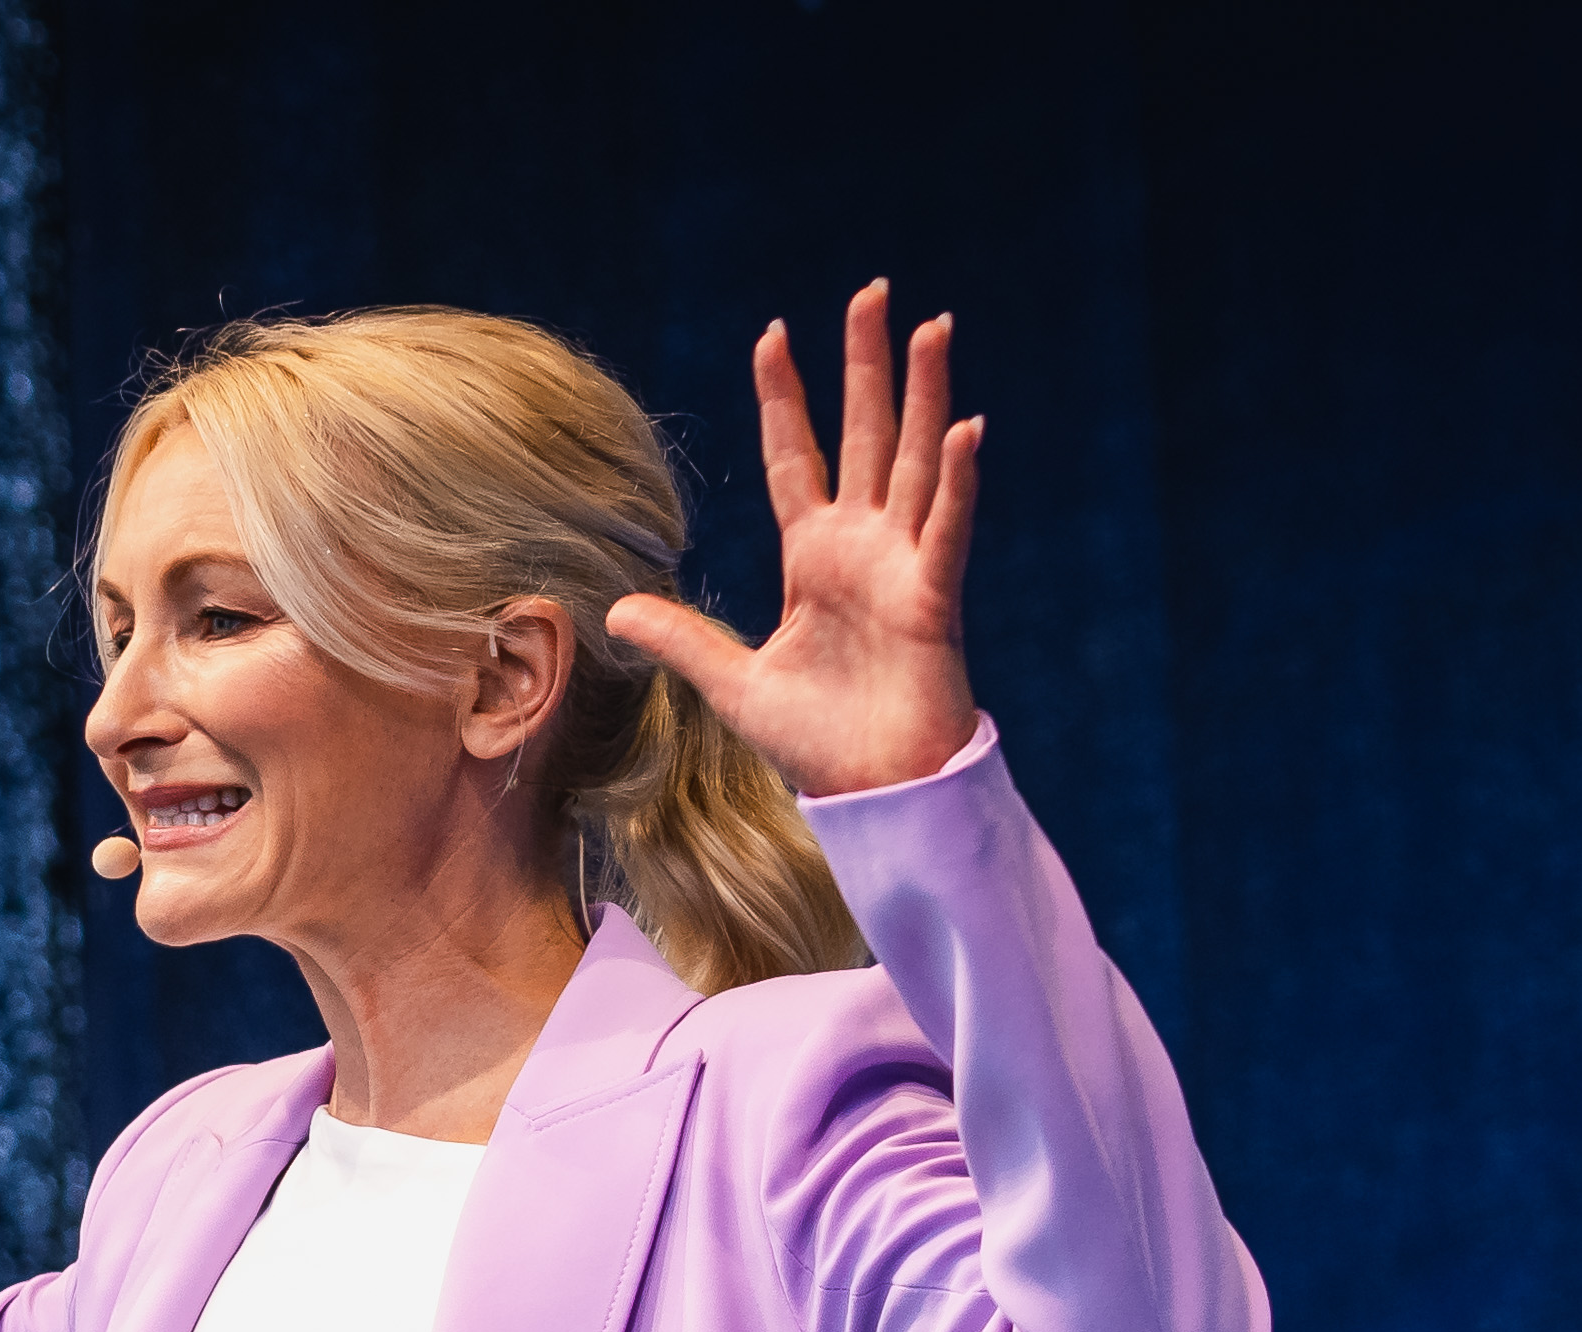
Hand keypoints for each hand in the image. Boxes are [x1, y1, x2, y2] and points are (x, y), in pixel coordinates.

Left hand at [610, 286, 981, 803]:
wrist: (872, 790)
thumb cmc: (817, 740)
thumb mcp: (732, 683)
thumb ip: (682, 639)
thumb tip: (617, 612)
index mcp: (814, 557)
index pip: (794, 457)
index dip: (785, 397)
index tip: (774, 334)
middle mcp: (861, 547)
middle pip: (863, 434)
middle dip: (867, 363)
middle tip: (872, 291)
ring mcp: (901, 565)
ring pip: (914, 461)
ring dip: (925, 393)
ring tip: (933, 326)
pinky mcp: (931, 598)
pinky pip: (946, 530)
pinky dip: (955, 481)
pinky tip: (964, 428)